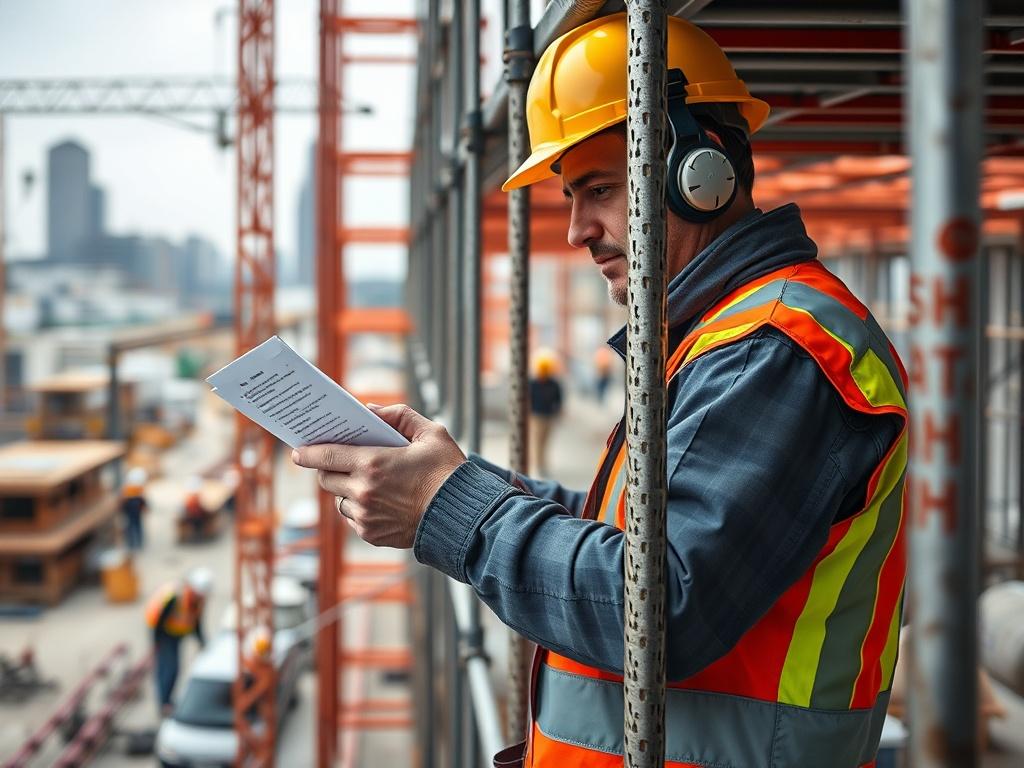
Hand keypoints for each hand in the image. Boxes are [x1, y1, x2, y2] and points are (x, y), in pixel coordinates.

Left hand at [291, 404, 465, 547]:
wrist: (462, 516)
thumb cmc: (449, 472)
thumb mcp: (431, 433)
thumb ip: (398, 415)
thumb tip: (370, 411)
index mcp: (373, 464)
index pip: (325, 456)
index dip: (307, 452)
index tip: (298, 451)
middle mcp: (363, 492)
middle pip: (326, 479)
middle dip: (327, 469)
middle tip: (336, 461)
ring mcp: (365, 516)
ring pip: (339, 500)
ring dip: (345, 489)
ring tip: (365, 482)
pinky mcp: (371, 534)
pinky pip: (353, 518)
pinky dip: (359, 508)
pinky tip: (378, 501)